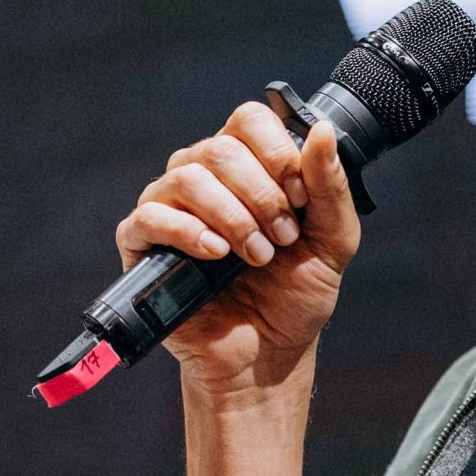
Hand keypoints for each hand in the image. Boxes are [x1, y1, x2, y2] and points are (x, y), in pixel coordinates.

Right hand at [114, 105, 361, 399]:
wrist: (268, 355)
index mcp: (247, 165)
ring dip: (232, 216)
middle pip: (220, 148)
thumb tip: (321, 129)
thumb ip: (330, 186)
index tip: (299, 197)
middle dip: (261, 195)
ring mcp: (170, 208)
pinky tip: (216, 254)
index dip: (276, 151)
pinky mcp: (143, 246)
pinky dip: (187, 231)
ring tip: (256, 256)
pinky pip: (149, 217)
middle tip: (282, 238)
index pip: (249, 120)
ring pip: (187, 177)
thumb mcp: (332, 240)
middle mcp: (204, 177)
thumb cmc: (295, 296)